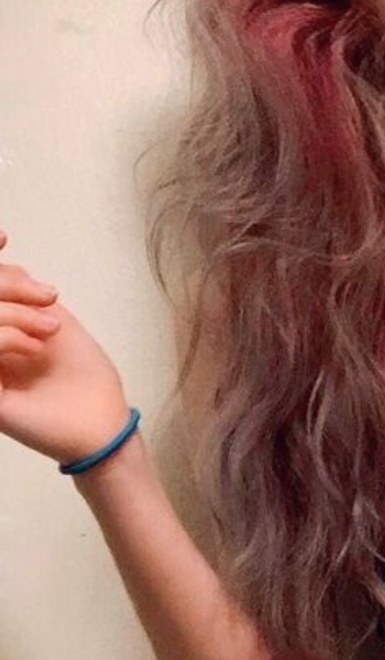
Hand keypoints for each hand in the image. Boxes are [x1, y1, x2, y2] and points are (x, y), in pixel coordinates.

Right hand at [0, 231, 132, 465]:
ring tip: (48, 332)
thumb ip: (23, 291)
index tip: (3, 238)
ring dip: (13, 315)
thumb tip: (7, 265)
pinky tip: (32, 349)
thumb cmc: (82, 375)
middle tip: (48, 302)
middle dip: (7, 288)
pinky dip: (4, 338)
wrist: (100, 422)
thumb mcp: (54, 319)